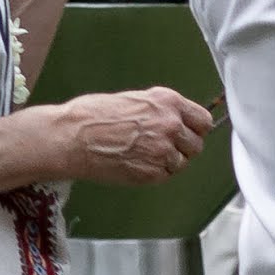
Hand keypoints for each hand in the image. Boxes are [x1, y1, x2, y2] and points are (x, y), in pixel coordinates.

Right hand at [43, 85, 209, 187]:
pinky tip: (136, 163)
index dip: (195, 128)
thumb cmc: (91, 116)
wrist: (71, 138)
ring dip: (168, 161)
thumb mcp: (131, 99)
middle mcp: (171, 125)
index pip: (203, 120)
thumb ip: (158, 109)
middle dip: (183, 147)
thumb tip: (173, 118)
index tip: (189, 132)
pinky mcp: (153, 173)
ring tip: (143, 155)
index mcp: (167, 102)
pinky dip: (155, 172)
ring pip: (182, 162)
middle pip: (196, 144)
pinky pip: (166, 175)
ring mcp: (164, 151)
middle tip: (162, 146)